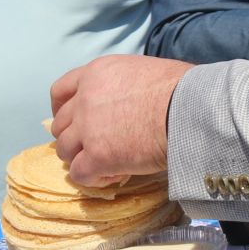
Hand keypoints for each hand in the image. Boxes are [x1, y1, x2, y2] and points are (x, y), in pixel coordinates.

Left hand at [51, 55, 191, 186]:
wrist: (188, 109)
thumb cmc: (180, 88)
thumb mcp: (142, 70)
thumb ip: (121, 84)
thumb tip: (128, 100)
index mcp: (95, 74)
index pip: (60, 91)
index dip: (61, 109)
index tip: (72, 121)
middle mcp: (84, 99)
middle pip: (60, 125)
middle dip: (74, 137)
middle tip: (95, 146)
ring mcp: (87, 129)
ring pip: (65, 151)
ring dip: (81, 158)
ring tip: (105, 163)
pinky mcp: (97, 157)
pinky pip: (79, 174)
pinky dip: (93, 178)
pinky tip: (112, 176)